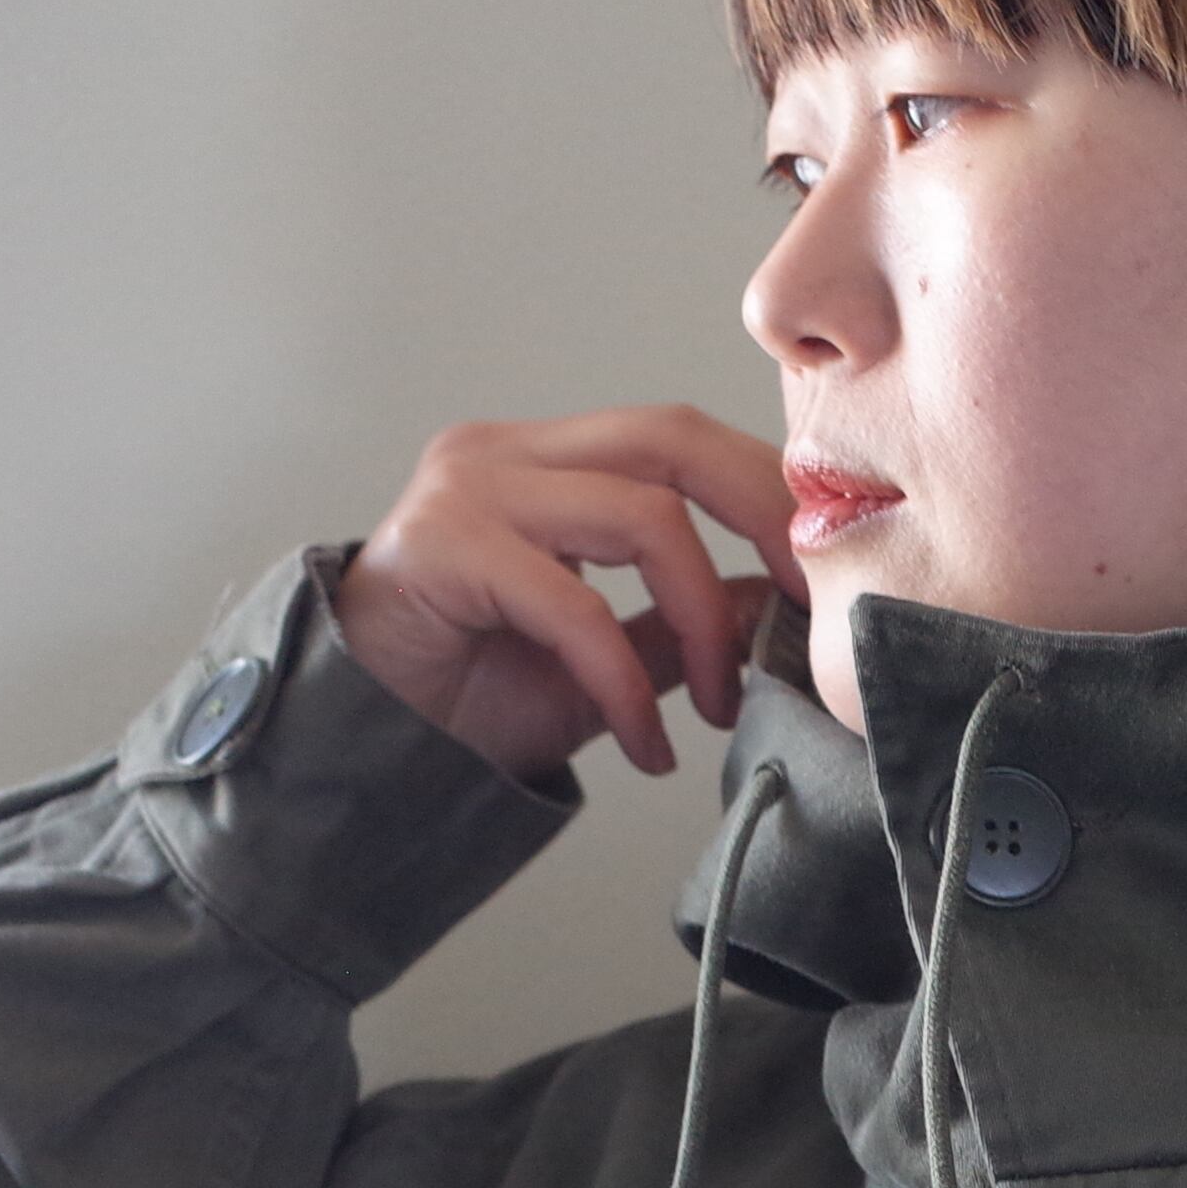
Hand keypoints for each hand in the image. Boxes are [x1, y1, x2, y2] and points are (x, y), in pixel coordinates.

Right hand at [330, 407, 804, 780]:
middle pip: (673, 439)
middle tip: (808, 610)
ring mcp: (469, 488)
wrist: (364, 748)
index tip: (822, 579)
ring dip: (705, 620)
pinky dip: (628, 681)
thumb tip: (777, 599)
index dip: (766, 495)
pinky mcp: (441, 546)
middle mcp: (508, 453)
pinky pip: (577, 604)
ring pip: (642, 516)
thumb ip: (683, 620)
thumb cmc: (469, 697)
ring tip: (716, 706)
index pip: (683, 439)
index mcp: (550, 460)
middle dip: (762, 519)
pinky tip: (644, 741)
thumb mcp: (607, 658)